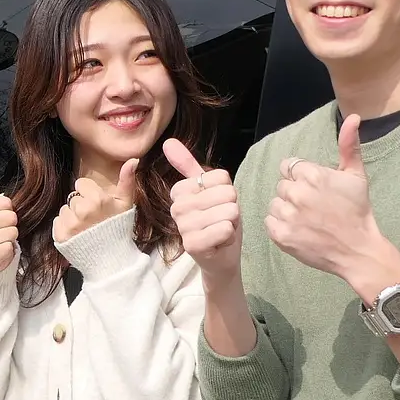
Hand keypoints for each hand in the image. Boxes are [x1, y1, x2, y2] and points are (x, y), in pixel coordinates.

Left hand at [53, 160, 136, 243]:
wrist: (111, 259)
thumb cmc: (119, 229)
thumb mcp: (126, 203)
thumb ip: (127, 180)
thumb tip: (133, 159)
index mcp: (97, 199)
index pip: (80, 184)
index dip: (89, 193)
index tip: (97, 205)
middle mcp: (82, 210)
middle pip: (73, 198)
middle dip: (81, 206)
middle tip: (93, 219)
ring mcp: (70, 224)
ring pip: (65, 210)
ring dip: (72, 217)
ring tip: (86, 228)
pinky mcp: (61, 236)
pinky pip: (57, 222)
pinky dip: (65, 228)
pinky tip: (77, 234)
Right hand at [164, 139, 241, 284]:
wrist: (221, 258)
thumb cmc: (217, 222)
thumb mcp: (209, 190)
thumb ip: (189, 166)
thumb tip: (168, 141)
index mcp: (180, 191)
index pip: (221, 177)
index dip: (228, 192)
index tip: (217, 205)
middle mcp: (177, 207)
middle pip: (227, 194)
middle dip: (231, 209)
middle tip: (220, 220)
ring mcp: (183, 226)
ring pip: (228, 211)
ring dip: (232, 224)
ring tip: (220, 231)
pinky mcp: (192, 244)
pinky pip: (225, 228)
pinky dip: (229, 236)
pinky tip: (219, 243)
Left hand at [265, 116, 399, 298]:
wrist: (358, 250)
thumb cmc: (357, 211)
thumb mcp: (356, 175)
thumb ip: (349, 145)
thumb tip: (354, 117)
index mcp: (312, 174)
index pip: (289, 166)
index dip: (301, 177)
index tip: (315, 189)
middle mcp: (297, 193)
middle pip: (282, 185)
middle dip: (295, 193)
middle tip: (314, 207)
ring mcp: (288, 215)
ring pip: (275, 203)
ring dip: (286, 209)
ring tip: (307, 219)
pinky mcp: (281, 235)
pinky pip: (269, 221)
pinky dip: (280, 226)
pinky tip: (299, 229)